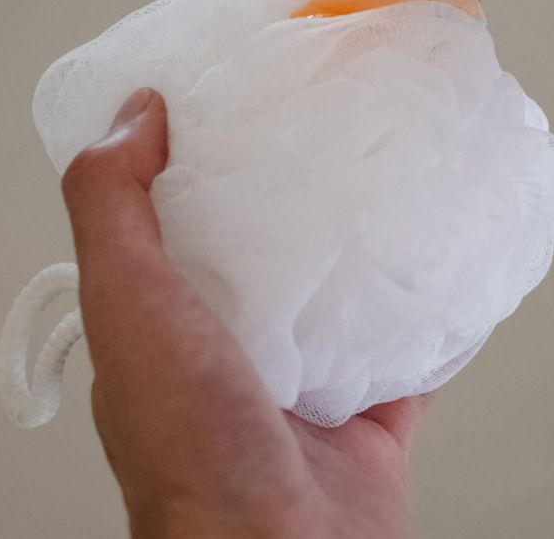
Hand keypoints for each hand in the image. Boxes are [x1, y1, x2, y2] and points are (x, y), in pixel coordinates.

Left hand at [62, 89, 423, 538]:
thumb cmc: (194, 452)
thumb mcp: (129, 306)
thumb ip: (113, 211)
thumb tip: (131, 115)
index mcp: (164, 330)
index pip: (171, 228)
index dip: (192, 162)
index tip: (230, 101)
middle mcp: (229, 356)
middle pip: (260, 254)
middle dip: (287, 195)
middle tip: (323, 125)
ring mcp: (301, 387)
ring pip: (336, 296)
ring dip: (359, 245)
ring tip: (386, 174)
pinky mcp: (369, 414)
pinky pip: (406, 347)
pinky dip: (425, 308)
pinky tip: (440, 261)